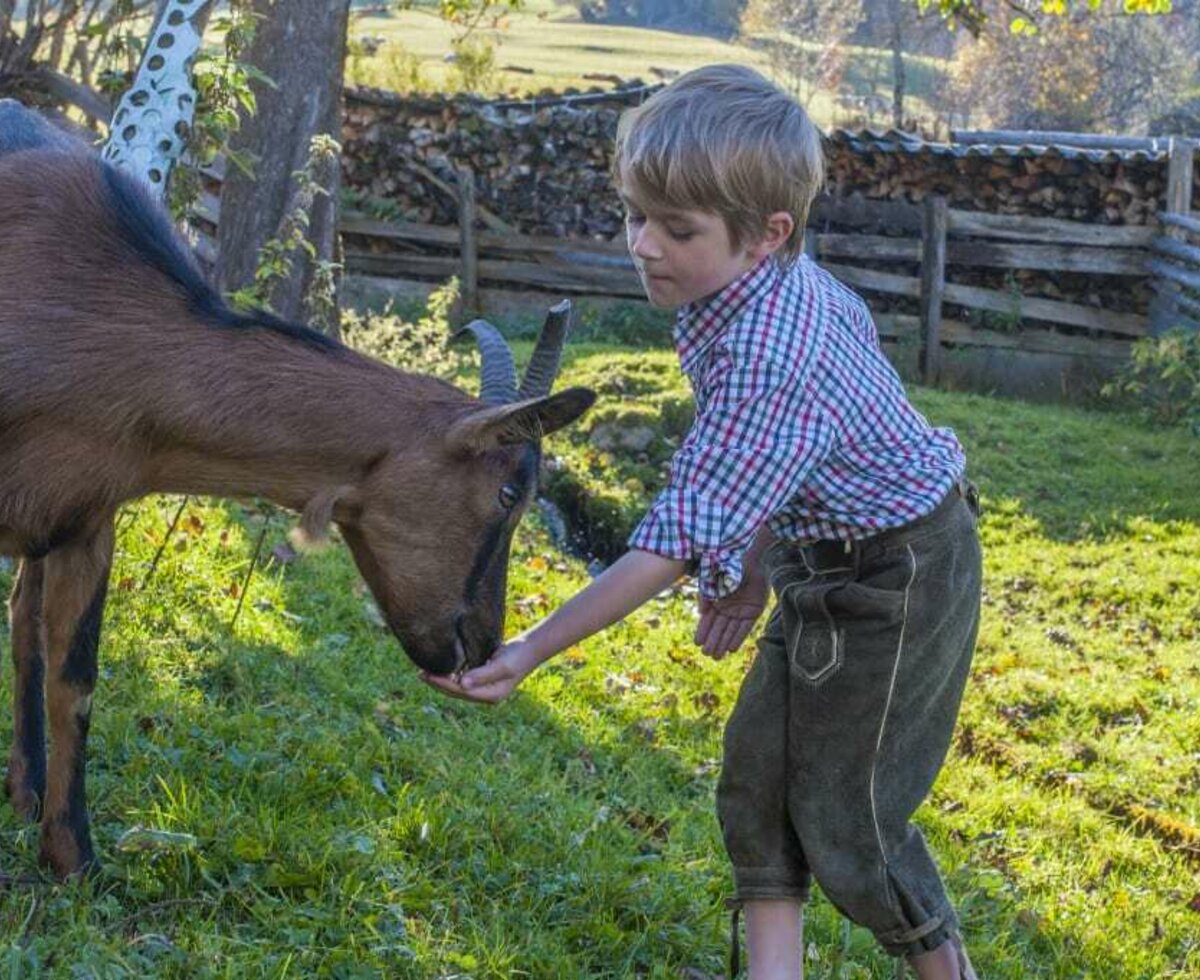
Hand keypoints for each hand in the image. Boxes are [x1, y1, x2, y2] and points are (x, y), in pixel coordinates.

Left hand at [419, 638, 541, 704]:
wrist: (530, 648)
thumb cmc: (517, 656)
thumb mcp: (501, 666)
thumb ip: (483, 675)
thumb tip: (462, 684)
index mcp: (490, 696)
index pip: (460, 691)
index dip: (442, 684)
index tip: (426, 675)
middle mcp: (486, 695)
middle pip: (457, 691)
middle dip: (439, 683)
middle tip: (420, 674)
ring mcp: (485, 688)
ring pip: (458, 686)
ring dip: (443, 679)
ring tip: (426, 671)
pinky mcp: (484, 678)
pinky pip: (464, 679)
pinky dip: (452, 674)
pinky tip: (443, 667)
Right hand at [694, 571, 767, 658]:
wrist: (750, 559)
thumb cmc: (729, 566)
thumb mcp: (713, 579)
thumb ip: (707, 595)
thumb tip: (701, 613)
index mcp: (717, 602)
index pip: (708, 620)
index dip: (703, 631)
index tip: (697, 643)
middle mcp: (728, 609)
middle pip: (719, 628)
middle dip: (713, 641)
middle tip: (707, 654)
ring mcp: (741, 611)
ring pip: (731, 630)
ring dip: (724, 643)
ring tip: (717, 656)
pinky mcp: (754, 611)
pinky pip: (745, 627)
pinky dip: (738, 637)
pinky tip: (731, 648)